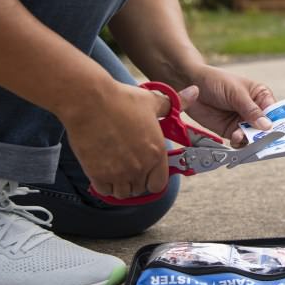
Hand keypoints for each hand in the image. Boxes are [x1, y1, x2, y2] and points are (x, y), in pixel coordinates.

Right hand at [62, 81, 196, 200]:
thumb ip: (176, 104)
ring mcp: (118, 172)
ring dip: (120, 185)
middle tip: (128, 167)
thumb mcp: (153, 101)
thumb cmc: (122, 100)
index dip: (153, 178)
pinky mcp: (97, 173)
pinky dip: (104, 185)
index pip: (159, 184)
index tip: (146, 170)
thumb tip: (194, 91)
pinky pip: (104, 191)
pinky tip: (102, 171)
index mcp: (156, 152)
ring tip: (115, 170)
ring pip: (122, 193)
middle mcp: (140, 166)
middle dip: (136, 181)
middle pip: (140, 189)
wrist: (89, 101)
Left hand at [185, 66, 276, 145]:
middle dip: (263, 135)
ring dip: (249, 139)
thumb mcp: (236, 93)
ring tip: (240, 135)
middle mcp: (254, 111)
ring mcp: (242, 121)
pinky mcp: (230, 130)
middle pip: (265, 128)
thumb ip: (251, 110)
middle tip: (260, 140)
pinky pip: (239, 141)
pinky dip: (239, 143)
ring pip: (253, 136)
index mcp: (261, 96)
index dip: (278, 122)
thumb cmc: (216, 81)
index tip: (278, 132)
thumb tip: (267, 125)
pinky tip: (234, 138)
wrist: (191, 85)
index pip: (275, 112)